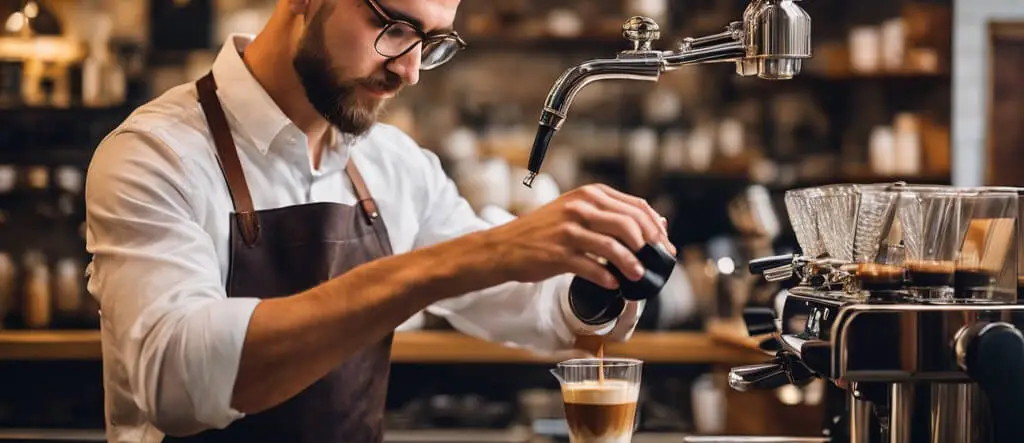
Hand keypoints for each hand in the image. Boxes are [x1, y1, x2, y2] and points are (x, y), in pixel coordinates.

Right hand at [476, 184, 675, 289]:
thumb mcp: (576, 211)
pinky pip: (592, 266)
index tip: (664, 245)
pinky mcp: (558, 253)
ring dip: (631, 264)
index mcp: (589, 194)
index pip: (636, 207)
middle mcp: (580, 207)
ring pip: (613, 246)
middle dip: (650, 246)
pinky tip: (614, 284)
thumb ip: (610, 214)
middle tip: (657, 262)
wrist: (505, 246)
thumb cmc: (544, 231)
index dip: (656, 227)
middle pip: (629, 224)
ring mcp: (569, 230)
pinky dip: (607, 277)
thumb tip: (654, 226)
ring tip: (638, 275)